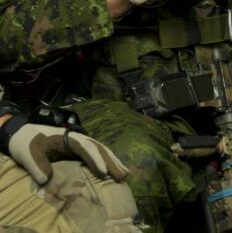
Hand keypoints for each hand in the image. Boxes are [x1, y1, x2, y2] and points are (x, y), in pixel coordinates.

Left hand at [2, 116, 127, 184]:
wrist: (24, 134)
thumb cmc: (27, 142)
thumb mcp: (29, 153)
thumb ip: (37, 165)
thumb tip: (46, 179)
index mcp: (68, 138)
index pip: (86, 148)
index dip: (96, 160)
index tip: (103, 173)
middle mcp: (78, 139)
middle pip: (99, 149)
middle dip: (112, 162)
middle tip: (123, 175)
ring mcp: (80, 144)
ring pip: (101, 151)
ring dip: (113, 162)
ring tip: (125, 174)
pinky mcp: (78, 150)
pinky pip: (96, 155)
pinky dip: (107, 162)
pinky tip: (113, 170)